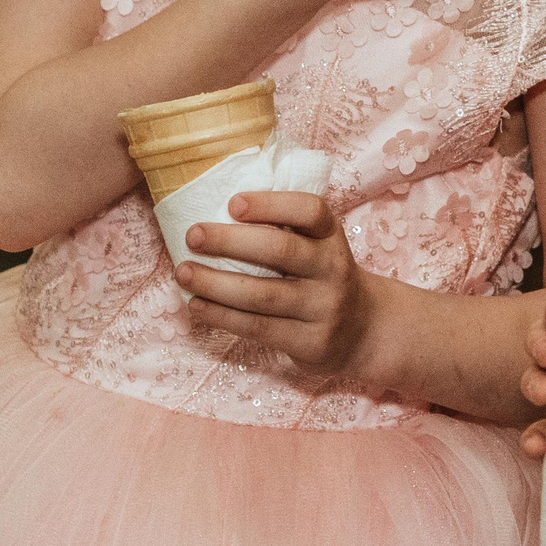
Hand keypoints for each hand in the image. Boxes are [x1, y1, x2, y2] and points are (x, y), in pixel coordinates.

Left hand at [177, 191, 376, 372]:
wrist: (362, 330)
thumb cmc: (321, 277)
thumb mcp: (318, 245)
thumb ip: (284, 228)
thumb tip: (215, 210)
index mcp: (331, 236)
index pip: (309, 211)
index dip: (271, 204)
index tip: (233, 204)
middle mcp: (333, 269)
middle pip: (281, 251)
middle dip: (230, 242)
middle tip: (193, 235)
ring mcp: (323, 308)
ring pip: (262, 295)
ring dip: (215, 283)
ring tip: (183, 272)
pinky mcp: (310, 342)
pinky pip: (258, 328)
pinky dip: (222, 316)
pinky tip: (196, 304)